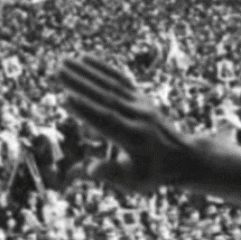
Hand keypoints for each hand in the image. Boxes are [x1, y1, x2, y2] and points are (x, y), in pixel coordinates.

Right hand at [58, 56, 195, 193]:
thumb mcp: (133, 181)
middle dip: (81, 84)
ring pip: (112, 85)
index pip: (107, 121)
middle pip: (107, 98)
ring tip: (64, 61)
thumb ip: (111, 173)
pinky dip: (103, 68)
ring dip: (88, 72)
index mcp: (133, 138)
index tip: (65, 98)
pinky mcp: (141, 98)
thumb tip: (90, 168)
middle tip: (58, 71)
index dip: (86, 110)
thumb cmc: (152, 173)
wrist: (182, 157)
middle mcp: (138, 117)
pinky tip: (85, 58)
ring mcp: (141, 105)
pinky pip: (120, 80)